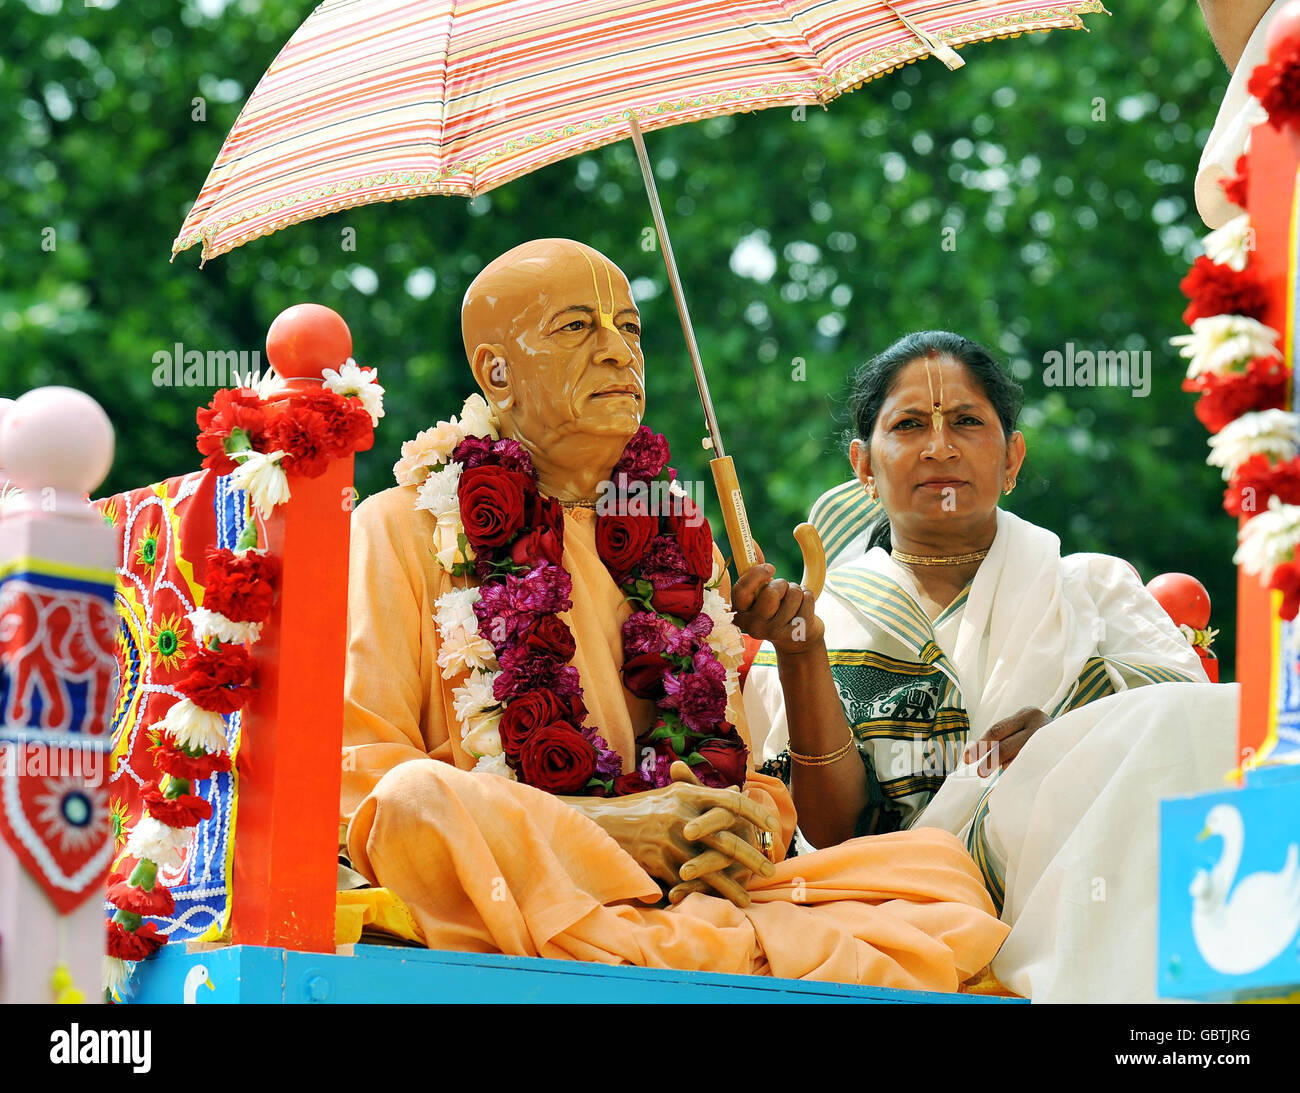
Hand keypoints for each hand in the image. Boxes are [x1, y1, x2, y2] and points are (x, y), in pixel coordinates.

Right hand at [567, 762, 779, 906]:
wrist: (604, 823)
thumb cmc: (643, 809)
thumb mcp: (673, 794)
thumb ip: (705, 794)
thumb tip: (736, 792)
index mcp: (688, 794)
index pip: (732, 802)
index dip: (757, 814)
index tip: (774, 827)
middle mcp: (682, 815)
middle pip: (726, 839)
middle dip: (752, 858)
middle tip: (770, 871)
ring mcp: (670, 840)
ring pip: (709, 868)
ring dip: (730, 886)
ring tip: (747, 899)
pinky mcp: (658, 862)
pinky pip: (686, 882)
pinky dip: (702, 894)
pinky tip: (716, 903)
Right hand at [731, 556, 823, 654]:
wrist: (797, 642)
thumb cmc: (776, 608)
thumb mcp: (762, 590)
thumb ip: (756, 567)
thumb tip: (751, 542)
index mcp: (740, 612)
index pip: (742, 590)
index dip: (757, 574)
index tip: (771, 568)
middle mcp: (754, 625)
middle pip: (771, 592)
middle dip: (782, 584)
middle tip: (783, 590)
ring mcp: (775, 633)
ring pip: (793, 594)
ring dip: (797, 591)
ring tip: (794, 601)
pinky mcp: (797, 634)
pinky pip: (808, 600)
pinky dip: (809, 597)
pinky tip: (804, 609)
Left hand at [964, 707, 1049, 776]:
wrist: (1084, 734)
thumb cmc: (1047, 734)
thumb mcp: (1029, 728)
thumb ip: (1010, 739)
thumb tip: (987, 759)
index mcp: (1028, 714)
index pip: (997, 730)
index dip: (980, 745)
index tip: (968, 758)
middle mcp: (1038, 723)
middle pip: (1005, 745)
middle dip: (989, 760)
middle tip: (979, 771)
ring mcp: (1048, 738)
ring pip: (1017, 756)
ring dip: (1005, 765)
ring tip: (1000, 771)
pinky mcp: (1056, 752)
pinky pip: (1031, 764)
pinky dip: (1020, 768)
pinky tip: (1017, 771)